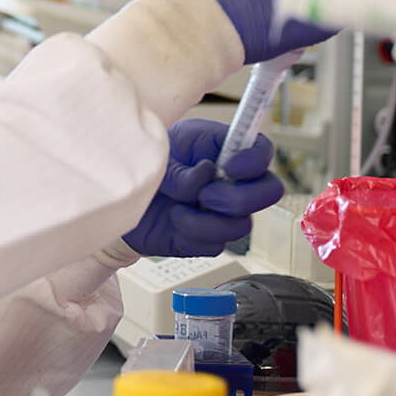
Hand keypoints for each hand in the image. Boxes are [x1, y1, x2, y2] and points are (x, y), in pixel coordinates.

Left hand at [123, 120, 284, 257]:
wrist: (126, 195)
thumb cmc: (151, 163)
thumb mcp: (163, 150)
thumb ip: (186, 165)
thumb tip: (206, 176)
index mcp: (226, 151)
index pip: (262, 151)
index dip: (255, 161)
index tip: (229, 166)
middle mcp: (234, 183)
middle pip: (270, 192)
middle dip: (238, 198)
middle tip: (206, 195)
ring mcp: (226, 213)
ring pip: (242, 226)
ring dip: (206, 220)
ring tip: (179, 208)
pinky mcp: (210, 238)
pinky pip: (215, 245)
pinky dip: (190, 233)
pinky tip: (175, 220)